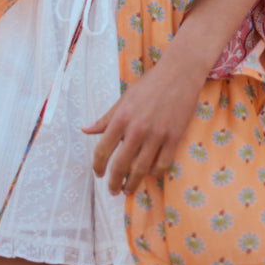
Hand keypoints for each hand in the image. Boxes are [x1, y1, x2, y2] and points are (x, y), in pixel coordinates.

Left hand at [82, 54, 204, 194]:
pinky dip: (154, 173)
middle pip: (120, 165)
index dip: (98, 166)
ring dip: (133, 184)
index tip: (98, 174)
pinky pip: (162, 164)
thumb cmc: (150, 84)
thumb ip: (105, 118)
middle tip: (112, 190)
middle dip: (114, 182)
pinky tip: (149, 174)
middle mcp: (137, 128)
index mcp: (121, 118)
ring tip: (129, 189)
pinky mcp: (174, 137)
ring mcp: (157, 134)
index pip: (103, 150)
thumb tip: (85, 130)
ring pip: (141, 169)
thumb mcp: (124, 99)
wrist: (179, 73)